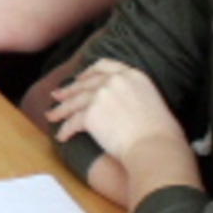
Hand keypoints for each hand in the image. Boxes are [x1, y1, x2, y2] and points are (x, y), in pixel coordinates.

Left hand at [45, 58, 198, 195]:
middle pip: (85, 83)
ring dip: (61, 110)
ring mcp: (101, 96)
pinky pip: (72, 122)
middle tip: (57, 95)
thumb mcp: (152, 100)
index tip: (80, 78)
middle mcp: (115, 80)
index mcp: (133, 75)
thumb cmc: (161, 133)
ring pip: (75, 102)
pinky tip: (62, 137)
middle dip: (69, 90)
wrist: (155, 146)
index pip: (105, 66)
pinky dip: (65, 130)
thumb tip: (123, 106)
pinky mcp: (90, 114)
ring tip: (51, 116)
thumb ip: (134, 94)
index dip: (88, 72)